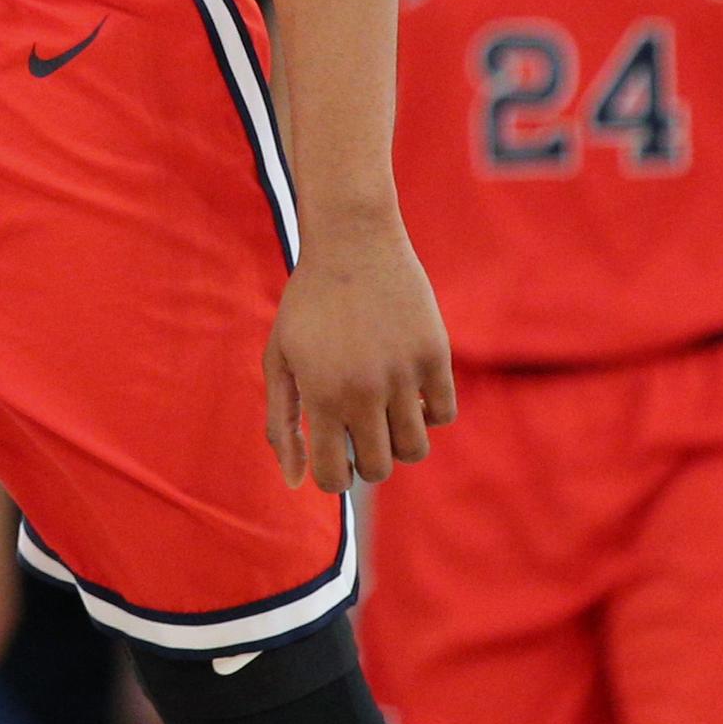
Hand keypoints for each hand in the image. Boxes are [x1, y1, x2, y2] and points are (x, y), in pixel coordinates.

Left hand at [262, 218, 457, 491]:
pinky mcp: (434, 354)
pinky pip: (443, 414)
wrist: (352, 240)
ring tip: (385, 411)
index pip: (333, 476)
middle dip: (366, 459)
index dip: (333, 477)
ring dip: (399, 441)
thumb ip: (282, 424)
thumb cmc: (308, 303)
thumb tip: (293, 482)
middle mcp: (364, 391)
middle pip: (378, 468)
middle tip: (359, 428)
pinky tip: (409, 389)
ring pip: (415, 449)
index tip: (334, 459)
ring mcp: (403, 374)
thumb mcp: (279, 359)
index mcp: (321, 396)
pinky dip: (428, 412)